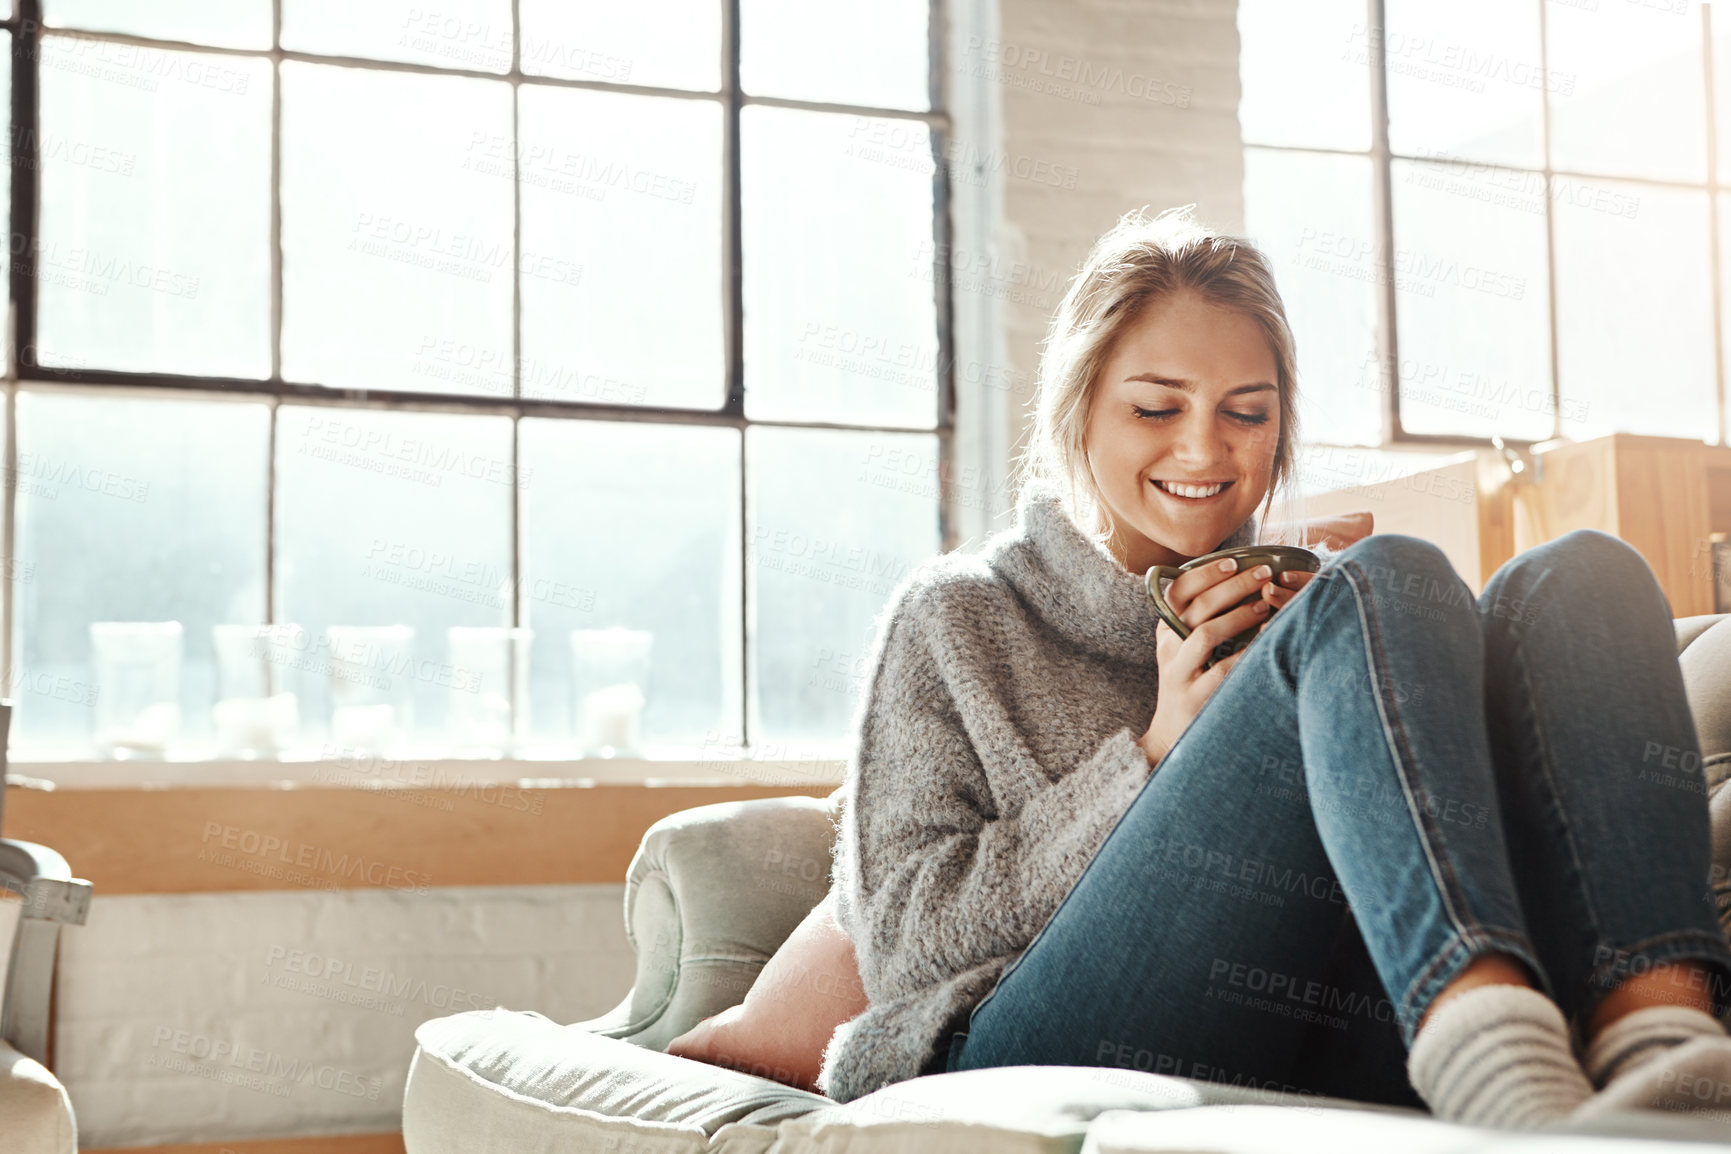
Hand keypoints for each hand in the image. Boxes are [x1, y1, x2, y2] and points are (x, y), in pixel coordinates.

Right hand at [1140, 557, 1289, 768]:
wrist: (1172, 735)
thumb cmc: (1192, 682)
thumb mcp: (1186, 649)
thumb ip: (1203, 620)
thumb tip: (1244, 580)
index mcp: (1166, 631)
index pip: (1177, 591)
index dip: (1204, 573)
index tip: (1233, 562)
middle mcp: (1169, 649)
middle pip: (1196, 608)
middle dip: (1232, 587)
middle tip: (1263, 575)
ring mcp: (1180, 675)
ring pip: (1206, 635)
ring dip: (1239, 616)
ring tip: (1266, 605)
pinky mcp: (1196, 698)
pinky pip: (1224, 670)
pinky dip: (1248, 652)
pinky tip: (1268, 640)